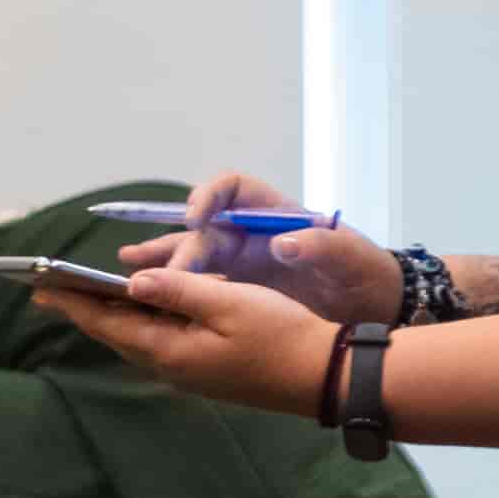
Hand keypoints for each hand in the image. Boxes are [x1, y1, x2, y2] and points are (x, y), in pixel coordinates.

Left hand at [30, 265, 343, 417]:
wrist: (324, 376)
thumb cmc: (282, 335)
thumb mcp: (229, 303)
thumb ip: (178, 291)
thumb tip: (132, 283)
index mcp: (170, 351)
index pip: (107, 323)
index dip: (72, 302)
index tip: (38, 286)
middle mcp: (172, 366)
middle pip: (116, 333)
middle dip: (82, 308)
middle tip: (47, 288)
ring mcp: (189, 371)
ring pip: (137, 338)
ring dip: (109, 315)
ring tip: (81, 294)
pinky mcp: (206, 368)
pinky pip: (160, 341)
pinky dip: (141, 321)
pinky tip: (138, 308)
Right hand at [105, 168, 403, 327]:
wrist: (371, 309)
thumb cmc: (363, 273)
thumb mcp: (351, 258)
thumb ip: (322, 247)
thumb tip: (284, 242)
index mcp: (274, 211)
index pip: (233, 188)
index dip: (210, 195)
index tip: (195, 217)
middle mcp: (249, 230)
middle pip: (204, 228)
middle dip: (182, 246)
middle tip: (168, 271)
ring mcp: (239, 259)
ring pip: (192, 252)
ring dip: (161, 257)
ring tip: (127, 263)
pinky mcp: (235, 287)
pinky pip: (196, 282)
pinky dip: (171, 283)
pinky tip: (143, 290)